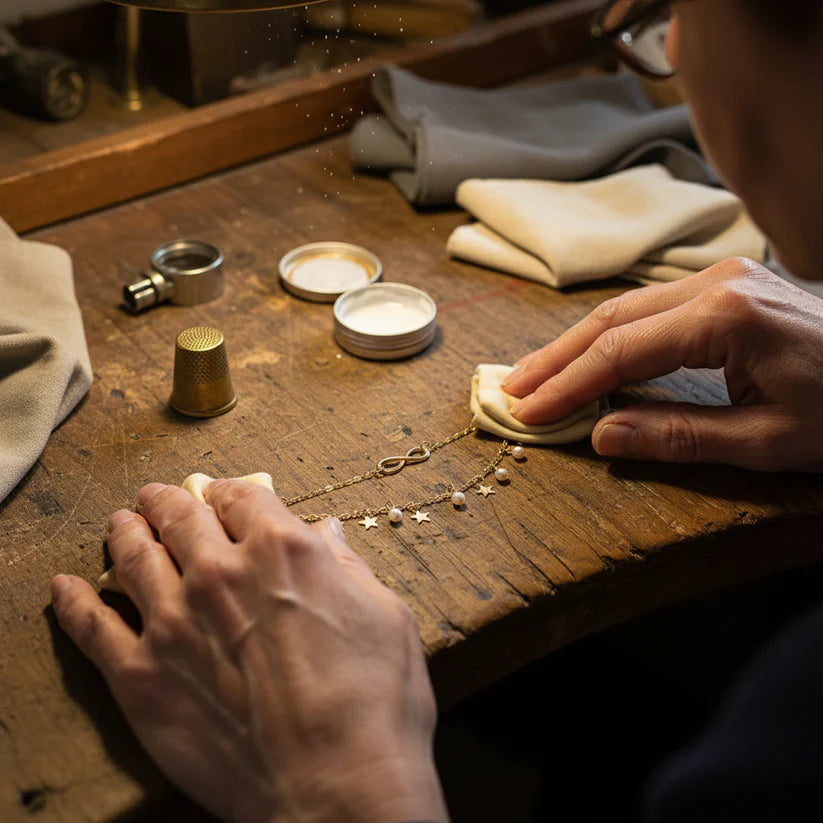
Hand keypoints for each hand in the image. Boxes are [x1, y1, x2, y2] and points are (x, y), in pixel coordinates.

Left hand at [50, 480, 446, 822]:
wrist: (336, 789)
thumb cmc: (374, 703)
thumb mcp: (385, 616)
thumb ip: (349, 567)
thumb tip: (329, 534)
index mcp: (282, 549)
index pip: (241, 495)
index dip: (230, 492)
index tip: (223, 496)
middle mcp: (221, 572)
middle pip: (180, 516)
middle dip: (168, 502)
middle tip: (158, 499)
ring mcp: (173, 622)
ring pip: (133, 556)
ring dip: (124, 532)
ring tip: (120, 524)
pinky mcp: (142, 676)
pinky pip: (92, 627)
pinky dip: (73, 602)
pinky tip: (64, 588)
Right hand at [503, 257, 822, 470]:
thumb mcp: (766, 439)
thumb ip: (678, 435)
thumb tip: (601, 435)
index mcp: (725, 318)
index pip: (621, 352)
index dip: (567, 385)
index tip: (527, 413)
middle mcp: (715, 283)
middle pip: (611, 319)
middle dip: (556, 358)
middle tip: (510, 389)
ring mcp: (720, 277)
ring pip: (625, 308)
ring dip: (575, 344)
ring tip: (534, 375)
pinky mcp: (725, 285)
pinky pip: (650, 308)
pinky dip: (610, 336)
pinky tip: (586, 357)